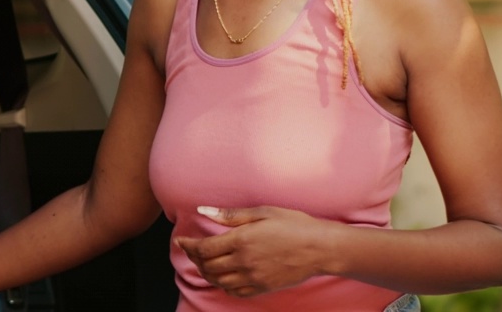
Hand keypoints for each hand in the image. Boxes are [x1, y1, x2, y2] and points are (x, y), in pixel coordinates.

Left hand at [176, 205, 333, 297]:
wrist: (320, 248)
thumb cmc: (294, 224)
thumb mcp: (261, 212)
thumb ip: (230, 214)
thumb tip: (202, 210)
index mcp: (241, 240)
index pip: (203, 248)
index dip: (188, 245)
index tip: (180, 241)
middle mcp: (244, 261)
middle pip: (207, 266)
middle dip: (194, 258)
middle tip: (190, 249)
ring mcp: (254, 277)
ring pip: (218, 281)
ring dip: (206, 272)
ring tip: (203, 263)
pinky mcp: (263, 287)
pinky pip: (235, 292)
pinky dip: (223, 285)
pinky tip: (223, 276)